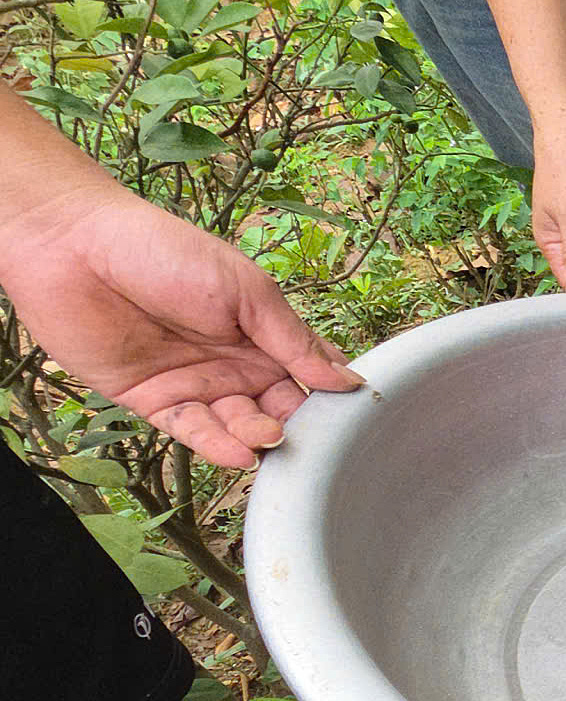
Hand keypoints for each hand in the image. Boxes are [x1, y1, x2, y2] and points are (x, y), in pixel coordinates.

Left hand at [0, 185, 362, 468]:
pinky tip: (238, 453)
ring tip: (269, 439)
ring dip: (257, 437)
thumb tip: (347, 380)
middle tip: (310, 436)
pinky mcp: (153, 402)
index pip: (309, 374)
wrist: (75, 247)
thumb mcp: (247, 291)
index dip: (331, 396)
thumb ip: (294, 340)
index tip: (355, 416)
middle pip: (279, 408)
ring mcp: (194, 384)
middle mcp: (234, 363)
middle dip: (297, 425)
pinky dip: (216, 446)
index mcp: (262, 333)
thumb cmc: (164, 251)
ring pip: (238, 426)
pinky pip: (192, 432)